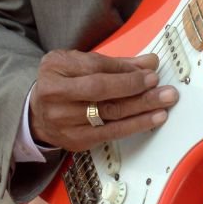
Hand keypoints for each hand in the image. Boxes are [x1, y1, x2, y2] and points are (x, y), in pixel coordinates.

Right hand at [29, 49, 178, 151]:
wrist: (38, 113)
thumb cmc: (64, 81)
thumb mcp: (80, 62)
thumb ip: (115, 63)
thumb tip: (149, 62)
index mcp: (55, 69)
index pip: (95, 68)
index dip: (124, 71)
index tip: (150, 71)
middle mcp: (56, 96)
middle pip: (101, 92)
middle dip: (136, 90)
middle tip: (163, 89)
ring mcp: (63, 122)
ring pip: (108, 115)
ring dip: (141, 110)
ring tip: (164, 104)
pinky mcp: (75, 141)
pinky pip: (109, 134)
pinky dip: (134, 126)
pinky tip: (152, 120)